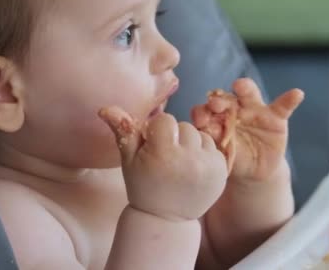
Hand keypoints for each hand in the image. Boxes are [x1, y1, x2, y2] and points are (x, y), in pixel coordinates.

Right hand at [99, 107, 227, 220]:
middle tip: (167, 158)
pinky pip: (213, 148)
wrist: (166, 219)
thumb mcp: (128, 160)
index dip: (157, 131)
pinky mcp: (222, 171)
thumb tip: (105, 108)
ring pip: (200, 135)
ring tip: (181, 163)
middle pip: (184, 126)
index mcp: (164, 153)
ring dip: (191, 144)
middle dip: (175, 137)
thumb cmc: (143, 186)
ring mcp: (209, 165)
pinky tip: (193, 169)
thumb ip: (122, 131)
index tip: (153, 147)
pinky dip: (204, 154)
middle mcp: (190, 158)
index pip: (165, 120)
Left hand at [191, 78, 303, 182]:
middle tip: (214, 104)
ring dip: (244, 88)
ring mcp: (256, 111)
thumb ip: (214, 141)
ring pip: (250, 94)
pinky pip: (284, 106)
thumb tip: (200, 136)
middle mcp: (235, 108)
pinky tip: (297, 94)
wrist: (254, 170)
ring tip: (240, 86)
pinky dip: (290, 99)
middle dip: (220, 99)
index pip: (208, 109)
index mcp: (217, 116)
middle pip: (227, 97)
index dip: (203, 112)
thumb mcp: (222, 152)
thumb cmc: (232, 158)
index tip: (199, 119)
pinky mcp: (276, 118)